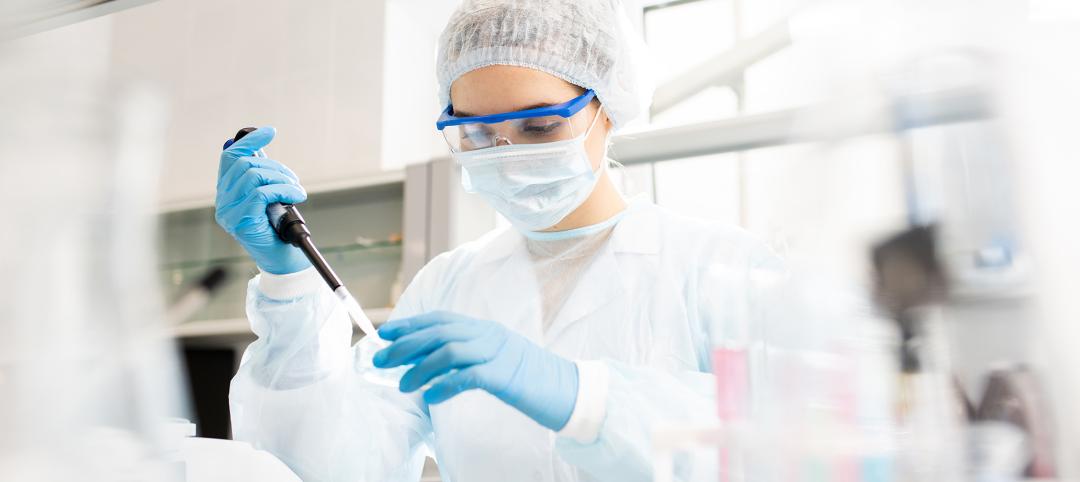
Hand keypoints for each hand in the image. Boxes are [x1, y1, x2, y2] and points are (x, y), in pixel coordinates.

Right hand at [215, 126, 311, 274]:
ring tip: (297, 190)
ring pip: (253, 176)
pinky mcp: (241, 221)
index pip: (230, 157)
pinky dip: (284, 190)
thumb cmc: (278, 230)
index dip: (249, 142)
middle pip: (245, 165)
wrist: (284, 261)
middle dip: (275, 167)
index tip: (270, 132)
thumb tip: (258, 148)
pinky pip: (261, 193)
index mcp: (227, 193)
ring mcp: (229, 213)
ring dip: (282, 179)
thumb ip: (262, 177)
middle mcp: (223, 202)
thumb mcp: (270, 197)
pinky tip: (297, 196)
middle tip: (293, 180)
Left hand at [374, 311, 578, 430]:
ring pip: (449, 352)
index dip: (411, 325)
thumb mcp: (497, 359)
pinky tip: (430, 397)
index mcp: (486, 329)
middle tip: (380, 361)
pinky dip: (444, 386)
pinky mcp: (505, 376)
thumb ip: (469, 356)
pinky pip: (467, 377)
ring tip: (403, 385)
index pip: (441, 319)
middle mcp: (490, 335)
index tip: (385, 334)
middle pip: (439, 332)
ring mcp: (498, 353)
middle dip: (405, 345)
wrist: (569, 390)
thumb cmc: (530, 379)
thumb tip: (430, 363)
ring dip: (420, 368)